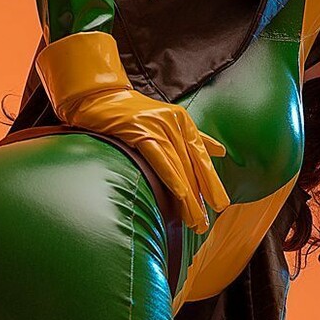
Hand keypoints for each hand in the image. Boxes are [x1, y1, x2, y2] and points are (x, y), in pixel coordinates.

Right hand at [37, 31, 229, 233]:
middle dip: (201, 196)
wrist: (99, 96)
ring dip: (188, 196)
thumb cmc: (131, 114)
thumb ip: (194, 138)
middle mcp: (175, 124)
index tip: (220, 206)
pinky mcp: (139, 130)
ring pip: (178, 166)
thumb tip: (220, 152)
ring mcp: (158, 126)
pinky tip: (181, 193)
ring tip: (193, 219)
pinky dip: (170, 175)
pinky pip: (158, 157)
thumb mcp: (168, 122)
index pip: (201, 158)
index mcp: (184, 123)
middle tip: (205, 223)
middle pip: (193, 166)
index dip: (211, 183)